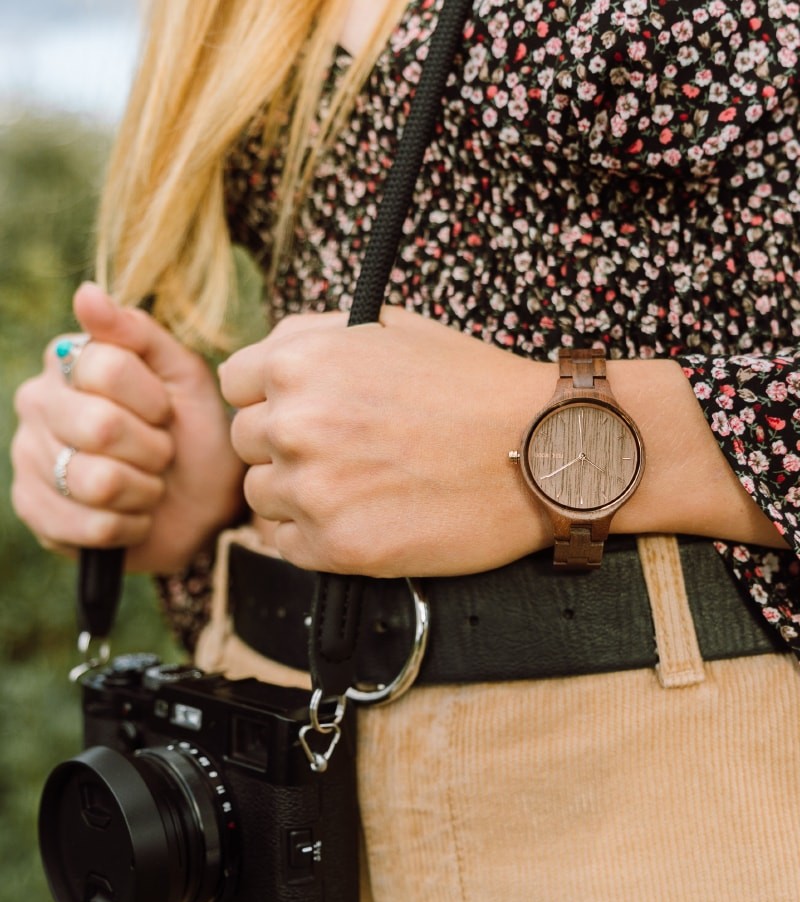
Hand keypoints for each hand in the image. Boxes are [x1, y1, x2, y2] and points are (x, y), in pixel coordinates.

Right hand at [11, 283, 244, 572]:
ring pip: (95, 480)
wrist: (206, 503)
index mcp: (69, 360)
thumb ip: (138, 332)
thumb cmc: (193, 431)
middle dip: (151, 448)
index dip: (152, 400)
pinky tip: (133, 515)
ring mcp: (28, 458)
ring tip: (147, 484)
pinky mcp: (34, 512)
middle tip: (160, 453)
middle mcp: (37, 403)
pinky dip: (129, 525)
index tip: (166, 411)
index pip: (105, 368)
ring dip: (142, 489)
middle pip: (99, 426)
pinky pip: (89, 526)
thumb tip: (85, 293)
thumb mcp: (183, 376)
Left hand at [219, 306, 553, 576]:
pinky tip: (362, 516)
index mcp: (299, 362)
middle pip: (245, 442)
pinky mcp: (337, 548)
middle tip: (344, 450)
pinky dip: (314, 536)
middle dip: (285, 444)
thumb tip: (262, 369)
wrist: (541, 449)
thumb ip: (311, 338)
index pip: (236, 384)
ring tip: (358, 485)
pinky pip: (286, 545)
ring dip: (297, 493)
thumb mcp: (388, 328)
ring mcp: (313, 491)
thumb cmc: (471, 385)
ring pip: (262, 497)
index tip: (304, 409)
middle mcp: (294, 425)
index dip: (271, 396)